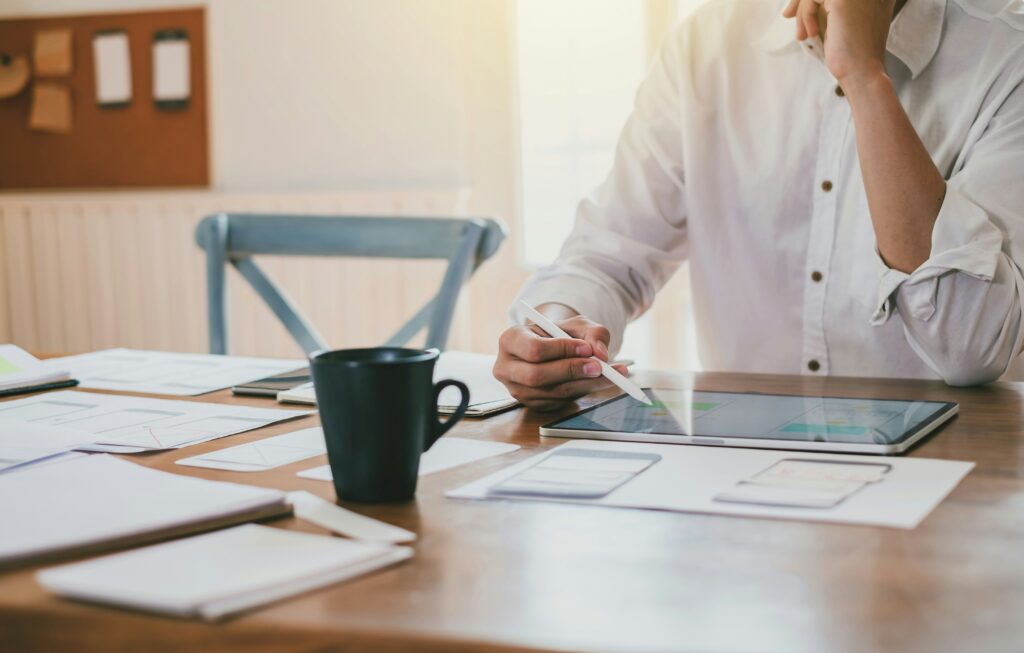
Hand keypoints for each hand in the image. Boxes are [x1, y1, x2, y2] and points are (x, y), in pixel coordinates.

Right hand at [493, 314, 627, 410]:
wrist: (552, 348)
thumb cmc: (559, 334)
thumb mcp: (576, 324)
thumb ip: (591, 333)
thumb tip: (599, 352)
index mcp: (510, 340)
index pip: (533, 349)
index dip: (561, 350)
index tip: (587, 348)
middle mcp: (507, 367)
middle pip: (536, 375)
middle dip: (571, 371)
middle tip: (599, 367)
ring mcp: (517, 389)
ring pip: (551, 392)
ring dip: (584, 384)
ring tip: (609, 374)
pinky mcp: (532, 404)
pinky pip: (558, 402)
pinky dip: (582, 392)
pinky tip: (597, 382)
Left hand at [782, 0, 896, 85]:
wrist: (861, 73)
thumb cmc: (849, 56)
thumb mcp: (837, 25)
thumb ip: (826, 9)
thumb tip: (795, 4)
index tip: (793, 12)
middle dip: (801, 0)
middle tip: (787, 15)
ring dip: (802, 12)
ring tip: (802, 34)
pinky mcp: (843, 0)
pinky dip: (805, 14)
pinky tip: (810, 33)